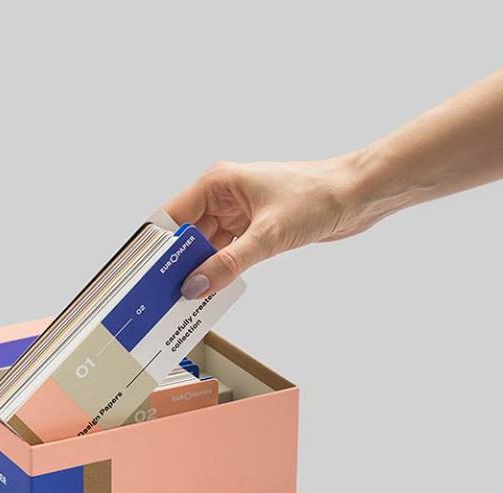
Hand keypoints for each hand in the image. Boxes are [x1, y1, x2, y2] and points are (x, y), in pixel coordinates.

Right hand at [165, 155, 382, 297]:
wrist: (358, 195)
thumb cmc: (318, 196)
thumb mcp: (269, 235)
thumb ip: (229, 264)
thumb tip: (196, 286)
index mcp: (217, 183)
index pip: (172, 216)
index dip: (157, 246)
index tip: (143, 273)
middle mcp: (223, 197)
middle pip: (186, 235)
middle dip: (176, 265)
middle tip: (162, 295)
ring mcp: (238, 214)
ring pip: (206, 248)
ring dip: (198, 272)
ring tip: (183, 300)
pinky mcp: (253, 230)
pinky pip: (226, 255)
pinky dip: (218, 273)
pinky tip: (211, 292)